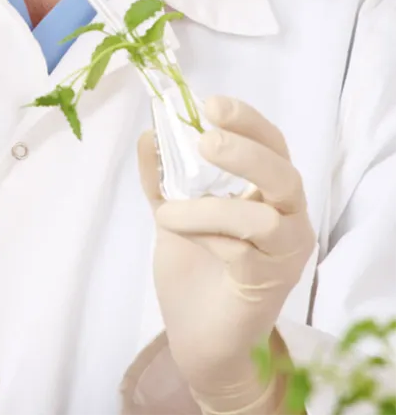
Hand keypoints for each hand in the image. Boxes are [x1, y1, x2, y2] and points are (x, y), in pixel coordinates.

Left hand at [138, 96, 315, 413]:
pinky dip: (205, 236)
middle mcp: (287, 216)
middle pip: (283, 174)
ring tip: (168, 212)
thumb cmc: (194, 263)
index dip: (246, 120)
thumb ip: (161, 174)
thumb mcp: (171, 209)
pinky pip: (243, 251)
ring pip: (262, 218)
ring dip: (208, 208)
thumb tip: (147, 133)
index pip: (271, 143)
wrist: (198, 331)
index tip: (210, 103)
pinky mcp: (270, 283)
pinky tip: (180, 234)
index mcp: (267, 189)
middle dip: (245, 152)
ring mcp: (285, 252)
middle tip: (206, 140)